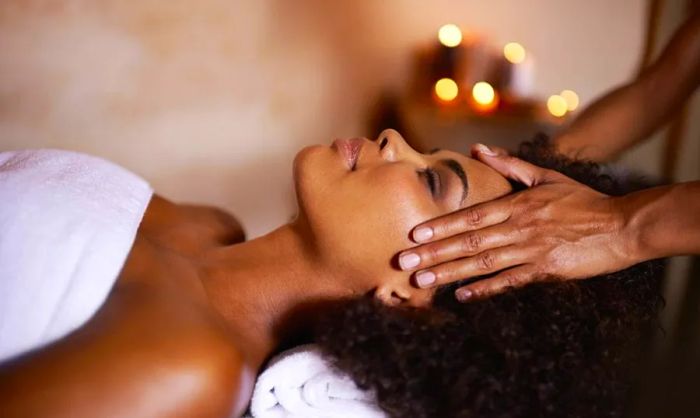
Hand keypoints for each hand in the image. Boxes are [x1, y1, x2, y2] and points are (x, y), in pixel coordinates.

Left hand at [398, 144, 635, 300]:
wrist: (622, 226)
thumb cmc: (583, 201)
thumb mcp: (547, 177)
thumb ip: (511, 166)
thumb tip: (480, 149)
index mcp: (517, 204)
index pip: (470, 215)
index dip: (441, 225)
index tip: (415, 233)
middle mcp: (519, 227)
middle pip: (469, 241)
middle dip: (434, 252)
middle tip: (404, 261)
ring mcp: (531, 250)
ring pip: (483, 262)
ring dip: (450, 272)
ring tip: (422, 280)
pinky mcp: (546, 270)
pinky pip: (510, 281)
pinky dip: (486, 289)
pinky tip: (463, 296)